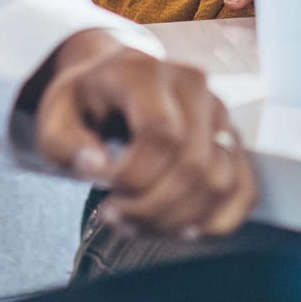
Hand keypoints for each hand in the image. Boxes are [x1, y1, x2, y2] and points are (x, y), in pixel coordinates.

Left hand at [32, 31, 257, 237]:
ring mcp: (219, 113)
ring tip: (140, 222)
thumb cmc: (85, 103)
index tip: (102, 190)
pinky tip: (181, 228)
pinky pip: (245, 189)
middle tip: (116, 217)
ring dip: (179, 219)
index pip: (162, 133)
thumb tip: (97, 167)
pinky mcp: (233, 140)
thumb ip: (65, 144)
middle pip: (194, 163)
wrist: (114, 82)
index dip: (134, 176)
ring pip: (220, 181)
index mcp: (146, 73)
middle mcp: (193, 87)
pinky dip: (218, 221)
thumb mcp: (55, 117)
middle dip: (152, 207)